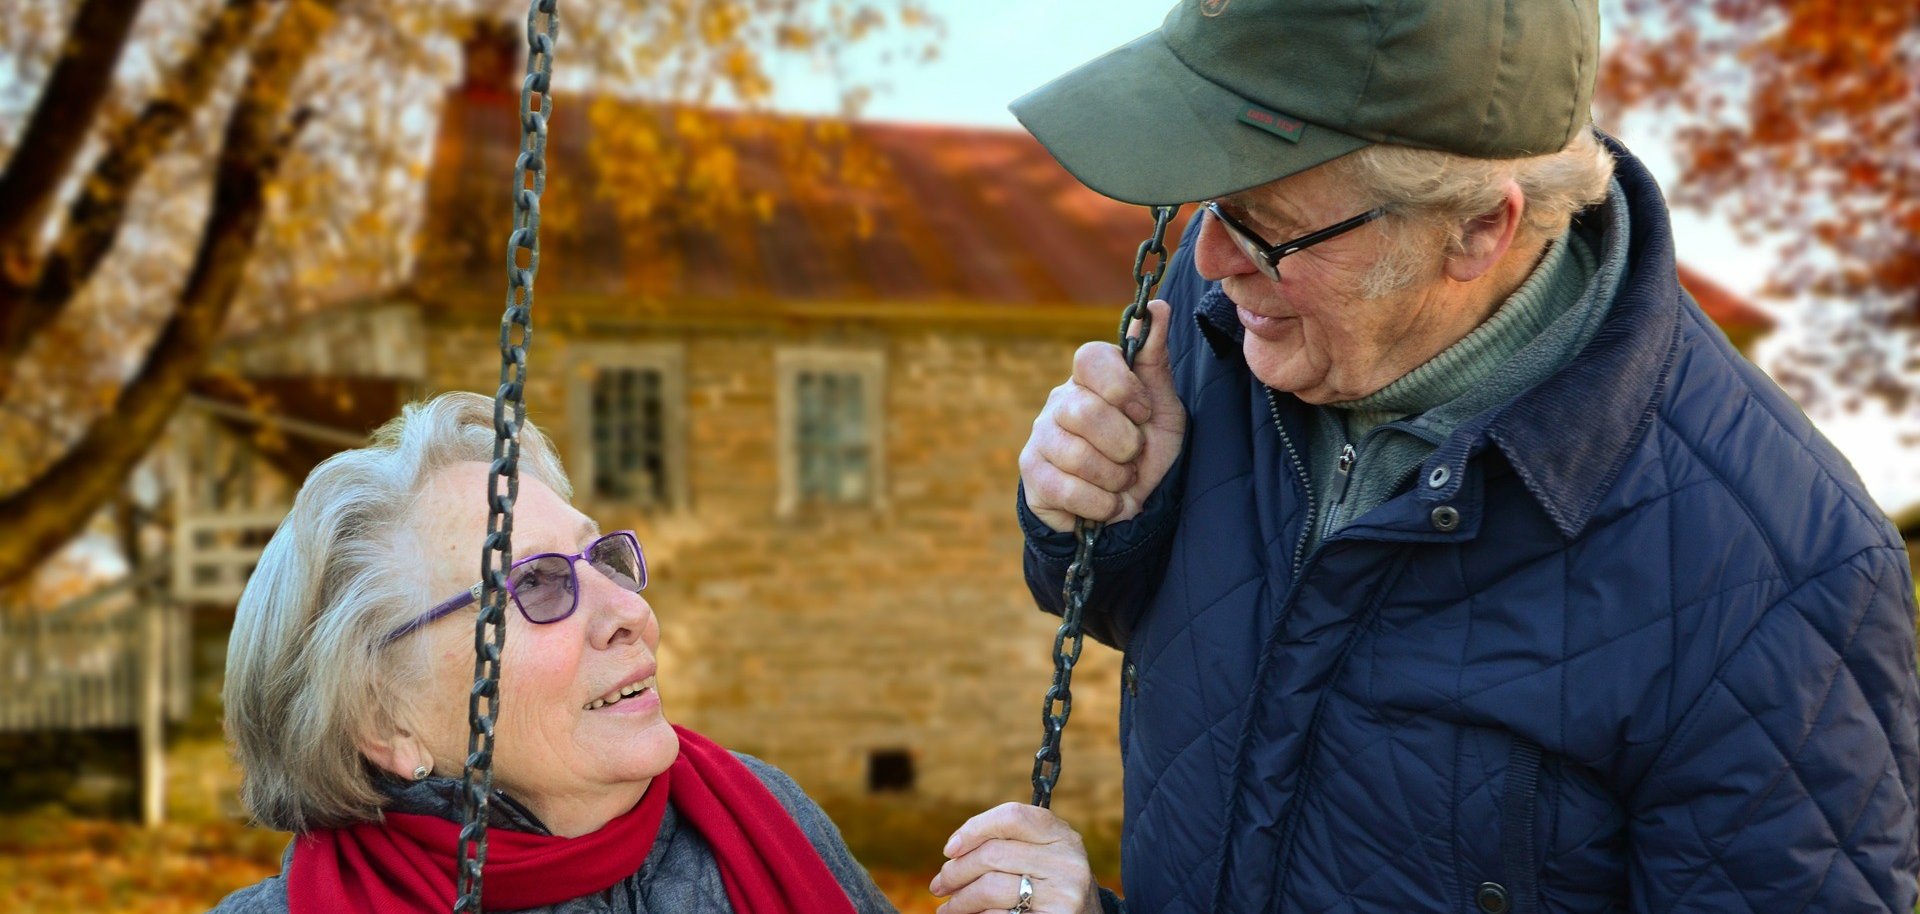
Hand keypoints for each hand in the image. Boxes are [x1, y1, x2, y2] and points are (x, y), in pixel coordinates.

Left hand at [929, 802, 1102, 913]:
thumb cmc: (1052, 885)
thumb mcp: (1043, 855)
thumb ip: (1009, 842)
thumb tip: (953, 852)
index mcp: (1062, 835)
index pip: (1011, 816)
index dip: (973, 829)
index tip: (949, 849)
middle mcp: (1067, 861)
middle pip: (993, 854)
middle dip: (956, 871)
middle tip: (939, 885)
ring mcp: (1064, 894)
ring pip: (991, 888)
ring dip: (960, 901)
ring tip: (948, 908)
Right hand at [1020, 298, 1185, 532]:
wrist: (1126, 506)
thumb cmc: (1145, 451)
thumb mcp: (1163, 408)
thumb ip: (1156, 360)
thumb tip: (1158, 307)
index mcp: (1091, 378)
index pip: (1090, 357)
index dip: (1122, 388)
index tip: (1143, 413)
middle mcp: (1059, 400)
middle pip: (1087, 412)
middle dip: (1125, 445)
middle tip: (1133, 457)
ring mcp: (1040, 436)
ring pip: (1078, 456)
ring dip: (1116, 479)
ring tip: (1120, 481)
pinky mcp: (1032, 474)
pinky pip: (1068, 490)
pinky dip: (1101, 505)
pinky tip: (1107, 503)